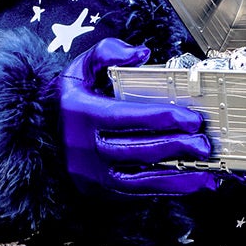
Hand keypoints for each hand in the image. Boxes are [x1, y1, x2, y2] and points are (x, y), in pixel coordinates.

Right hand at [58, 37, 217, 195]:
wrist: (41, 136)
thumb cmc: (69, 102)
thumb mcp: (78, 69)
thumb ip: (107, 52)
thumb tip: (141, 54)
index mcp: (83, 114)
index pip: (127, 116)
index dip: (162, 118)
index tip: (192, 118)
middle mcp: (85, 147)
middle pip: (138, 149)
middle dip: (176, 147)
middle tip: (204, 144)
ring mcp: (92, 173)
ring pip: (139, 177)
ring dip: (176, 174)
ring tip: (205, 170)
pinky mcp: (100, 189)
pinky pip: (137, 192)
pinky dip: (166, 189)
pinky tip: (189, 183)